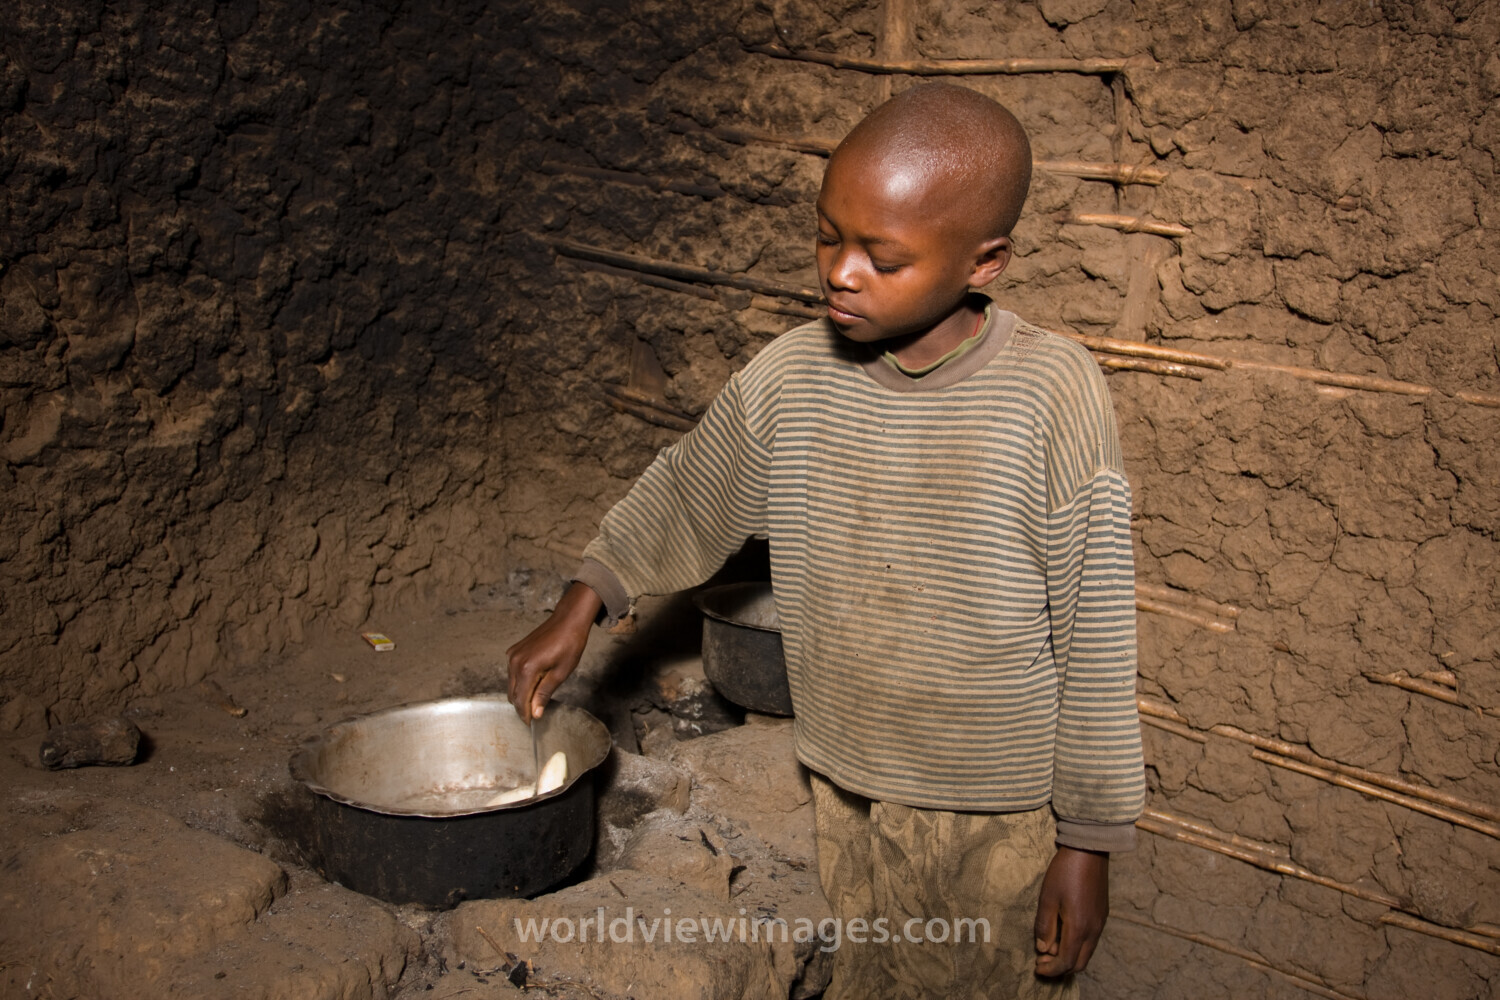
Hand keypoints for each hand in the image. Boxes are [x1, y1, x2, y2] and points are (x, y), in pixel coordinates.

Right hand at [506, 582, 602, 721]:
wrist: (567, 621)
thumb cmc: (569, 645)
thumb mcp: (561, 673)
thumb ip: (544, 694)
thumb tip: (535, 713)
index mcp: (527, 669)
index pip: (520, 700)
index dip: (525, 714)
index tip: (530, 724)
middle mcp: (515, 662)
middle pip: (512, 694)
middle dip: (521, 706)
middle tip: (534, 715)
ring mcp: (512, 655)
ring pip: (511, 684)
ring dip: (520, 694)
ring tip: (535, 699)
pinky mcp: (514, 651)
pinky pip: (512, 673)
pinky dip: (520, 682)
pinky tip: (533, 684)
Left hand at [1033, 845, 1108, 977]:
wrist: (1089, 851)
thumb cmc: (1065, 873)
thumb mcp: (1048, 898)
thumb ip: (1045, 926)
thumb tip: (1043, 948)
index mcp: (1079, 928)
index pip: (1066, 962)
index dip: (1050, 969)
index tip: (1036, 968)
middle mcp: (1093, 930)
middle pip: (1079, 963)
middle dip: (1060, 967)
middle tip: (1042, 960)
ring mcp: (1100, 923)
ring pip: (1086, 953)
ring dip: (1069, 957)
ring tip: (1050, 948)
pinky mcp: (1102, 915)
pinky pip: (1091, 941)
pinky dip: (1077, 946)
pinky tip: (1063, 934)